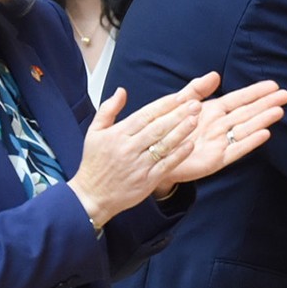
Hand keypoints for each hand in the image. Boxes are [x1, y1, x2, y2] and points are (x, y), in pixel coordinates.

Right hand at [68, 81, 204, 228]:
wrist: (91, 196)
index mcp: (118, 135)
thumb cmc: (94, 164)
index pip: (145, 115)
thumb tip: (121, 91)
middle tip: (195, 104)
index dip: (164, 105)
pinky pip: (166, 165)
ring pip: (164, 145)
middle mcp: (129, 148)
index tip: (180, 96)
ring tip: (195, 119)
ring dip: (181, 131)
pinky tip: (190, 144)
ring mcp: (139, 165)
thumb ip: (108, 109)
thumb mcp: (94, 133)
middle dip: (178, 114)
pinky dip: (179, 155)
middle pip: (157, 128)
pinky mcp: (147, 180)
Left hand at [166, 77, 286, 183]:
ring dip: (262, 120)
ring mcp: (220, 143)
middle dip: (266, 104)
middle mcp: (220, 126)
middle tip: (286, 96)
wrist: (154, 156)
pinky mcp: (216, 160)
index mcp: (212, 111)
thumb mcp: (179, 104)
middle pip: (248, 112)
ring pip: (246, 129)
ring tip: (278, 111)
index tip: (273, 85)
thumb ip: (196, 90)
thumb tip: (215, 75)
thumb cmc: (168, 129)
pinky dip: (250, 142)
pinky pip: (236, 149)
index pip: (239, 99)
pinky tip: (265, 134)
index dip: (256, 92)